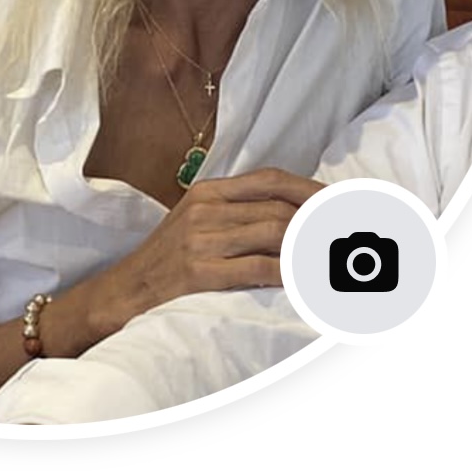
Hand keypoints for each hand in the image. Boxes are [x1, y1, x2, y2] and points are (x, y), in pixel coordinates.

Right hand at [83, 169, 323, 336]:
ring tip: (334, 255)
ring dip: (309, 246)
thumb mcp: (194, 223)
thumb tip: (291, 216)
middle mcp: (204, 209)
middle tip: (347, 232)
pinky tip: (306, 279)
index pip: (269, 180)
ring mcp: (200, 239)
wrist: (123, 291)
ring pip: (273, 233)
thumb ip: (235, 214)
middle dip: (318, 220)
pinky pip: (258, 267)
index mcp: (206, 192)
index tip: (339, 202)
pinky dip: (289, 272)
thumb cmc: (165, 261)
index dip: (309, 189)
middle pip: (278, 207)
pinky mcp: (198, 271)